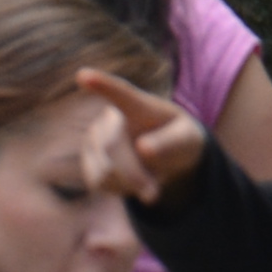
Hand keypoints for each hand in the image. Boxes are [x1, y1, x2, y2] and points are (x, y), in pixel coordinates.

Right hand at [77, 73, 213, 196]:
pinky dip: (119, 190)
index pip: (119, 92)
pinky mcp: (89, 160)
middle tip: (153, 195)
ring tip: (150, 186)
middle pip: (112, 147)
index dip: (101, 84)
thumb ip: (170, 142)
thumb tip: (143, 149)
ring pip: (102, 168)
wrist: (167, 157)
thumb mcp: (187, 141)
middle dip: (133, 174)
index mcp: (139, 105)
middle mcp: (110, 117)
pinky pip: (98, 181)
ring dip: (129, 185)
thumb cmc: (180, 141)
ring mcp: (94, 139)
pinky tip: (132, 183)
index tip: (83, 76)